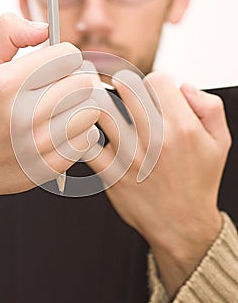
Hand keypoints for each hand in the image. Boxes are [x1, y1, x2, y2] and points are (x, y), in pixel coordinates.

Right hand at [0, 14, 99, 204]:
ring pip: (90, 111)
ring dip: (80, 105)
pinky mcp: (47, 167)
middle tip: (60, 84)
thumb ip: (9, 32)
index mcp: (6, 84)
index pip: (68, 56)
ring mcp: (36, 145)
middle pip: (84, 83)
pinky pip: (87, 140)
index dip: (64, 56)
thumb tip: (44, 28)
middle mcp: (22, 115)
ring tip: (61, 107)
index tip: (57, 63)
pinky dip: (80, 132)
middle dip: (74, 78)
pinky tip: (61, 128)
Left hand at [87, 71, 230, 295]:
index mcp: (182, 128)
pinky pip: (85, 144)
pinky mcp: (110, 172)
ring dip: (100, 103)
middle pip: (125, 86)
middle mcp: (155, 139)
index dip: (155, 82)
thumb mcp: (220, 142)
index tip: (153, 93)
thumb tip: (184, 86)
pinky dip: (83, 132)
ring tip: (104, 106)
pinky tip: (90, 131)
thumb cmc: (198, 181)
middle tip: (125, 94)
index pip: (157, 78)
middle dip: (125, 86)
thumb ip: (210, 106)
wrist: (182, 224)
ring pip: (101, 109)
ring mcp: (130, 156)